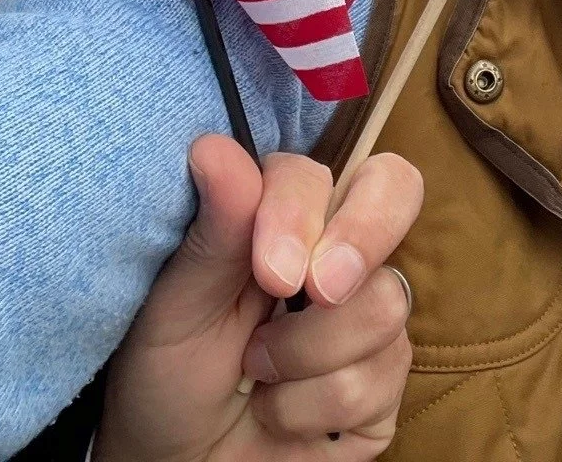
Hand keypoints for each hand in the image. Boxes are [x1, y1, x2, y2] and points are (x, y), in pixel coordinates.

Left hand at [94, 136, 423, 460]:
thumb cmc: (165, 378)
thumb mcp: (174, 309)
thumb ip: (212, 233)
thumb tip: (215, 147)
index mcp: (283, 220)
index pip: (322, 174)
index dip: (304, 212)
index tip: (268, 271)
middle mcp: (337, 254)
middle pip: (397, 193)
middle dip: (360, 239)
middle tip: (317, 292)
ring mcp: (369, 317)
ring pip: (383, 304)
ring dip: (303, 356)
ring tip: (256, 375)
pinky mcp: (387, 386)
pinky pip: (378, 382)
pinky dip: (310, 407)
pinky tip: (279, 415)